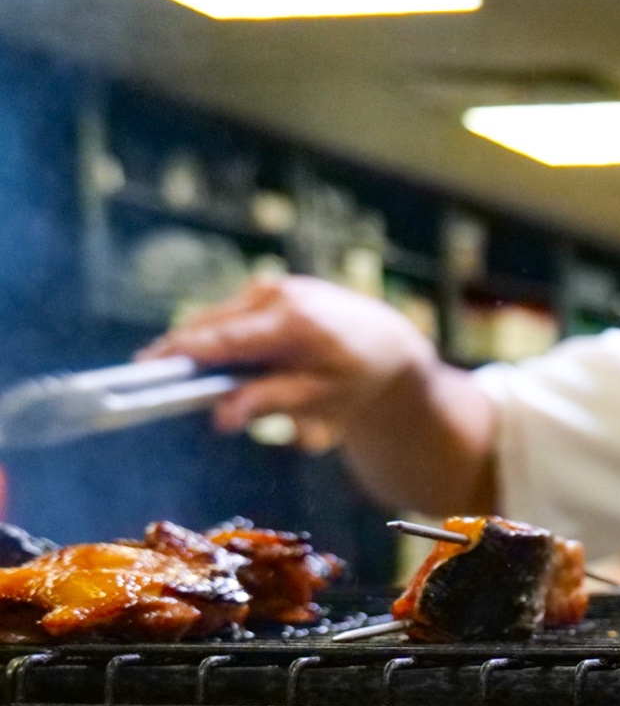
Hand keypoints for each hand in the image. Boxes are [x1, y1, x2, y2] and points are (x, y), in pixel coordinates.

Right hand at [140, 274, 440, 446]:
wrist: (388, 344)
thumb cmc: (356, 377)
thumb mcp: (321, 397)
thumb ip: (269, 402)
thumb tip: (221, 418)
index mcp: (294, 321)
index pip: (224, 339)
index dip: (180, 354)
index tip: (145, 369)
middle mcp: (279, 294)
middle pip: (209, 325)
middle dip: (178, 353)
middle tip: (145, 383)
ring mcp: (271, 286)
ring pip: (214, 319)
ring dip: (198, 348)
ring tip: (177, 379)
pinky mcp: (265, 288)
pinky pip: (227, 316)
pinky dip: (216, 339)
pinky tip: (211, 364)